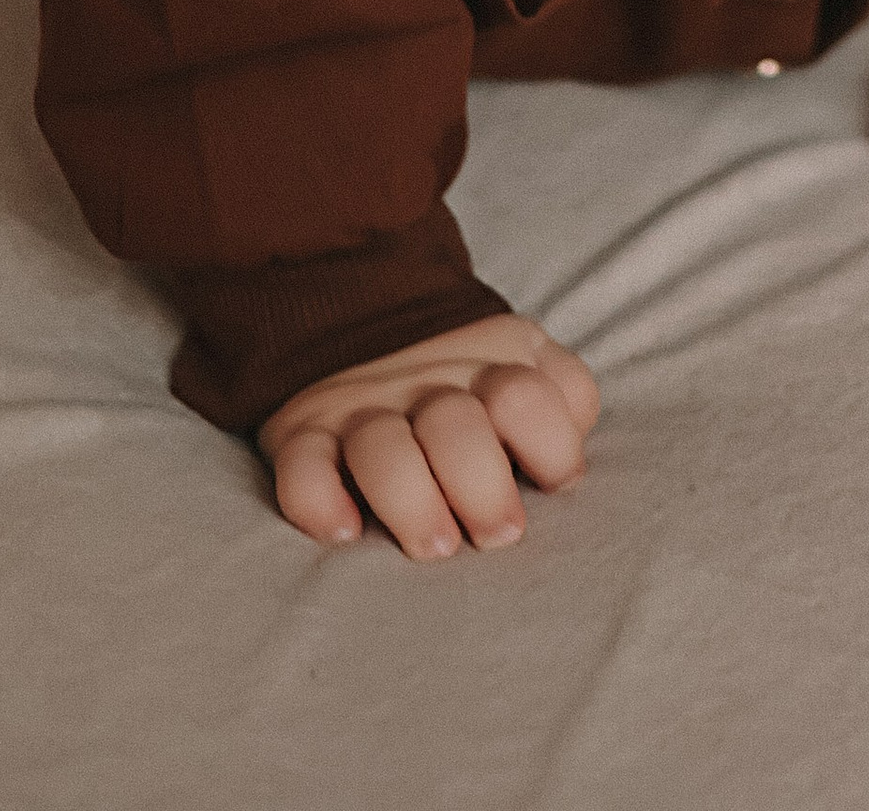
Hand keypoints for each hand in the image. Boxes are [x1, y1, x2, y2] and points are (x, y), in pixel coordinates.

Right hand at [257, 314, 598, 558]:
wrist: (361, 321)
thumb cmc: (469, 381)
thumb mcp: (526, 366)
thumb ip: (562, 401)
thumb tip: (567, 471)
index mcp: (489, 364)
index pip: (526, 398)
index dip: (551, 447)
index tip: (554, 485)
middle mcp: (424, 384)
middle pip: (455, 427)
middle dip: (481, 490)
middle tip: (496, 536)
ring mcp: (361, 408)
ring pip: (381, 449)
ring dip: (411, 504)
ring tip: (435, 547)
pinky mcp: (303, 435)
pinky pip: (301, 468)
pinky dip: (318, 502)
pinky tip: (344, 532)